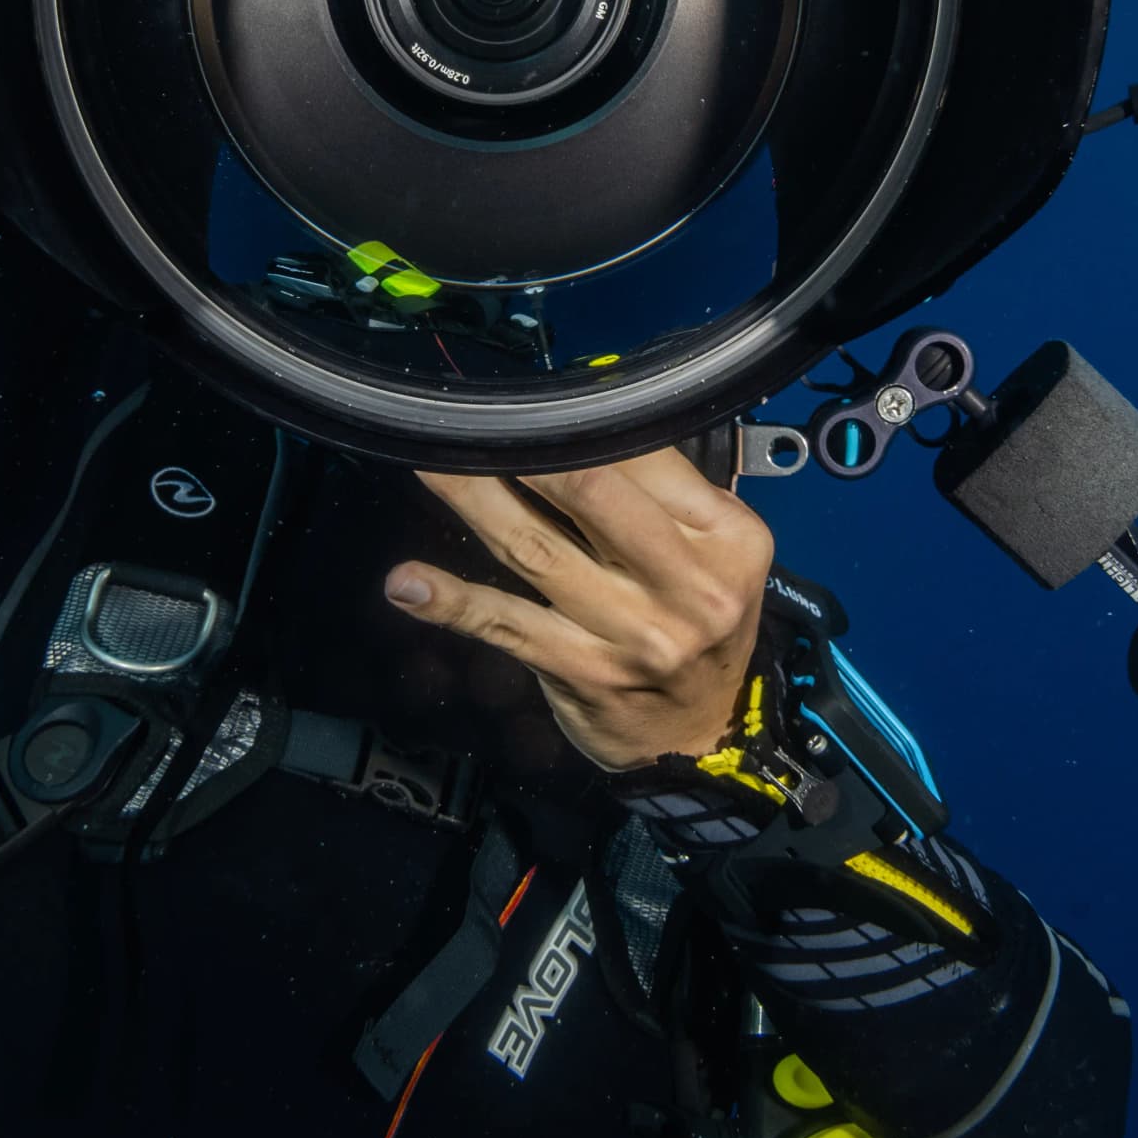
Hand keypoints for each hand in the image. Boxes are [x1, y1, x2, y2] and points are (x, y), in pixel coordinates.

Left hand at [385, 450, 773, 770]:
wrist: (701, 735)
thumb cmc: (699, 625)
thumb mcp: (715, 554)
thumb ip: (658, 493)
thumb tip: (575, 420)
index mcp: (729, 538)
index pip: (643, 455)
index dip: (579, 419)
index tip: (530, 402)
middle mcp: (688, 586)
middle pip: (588, 492)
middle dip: (519, 446)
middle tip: (465, 416)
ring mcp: (633, 634)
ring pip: (534, 547)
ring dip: (471, 499)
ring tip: (428, 462)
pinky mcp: (583, 672)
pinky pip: (507, 625)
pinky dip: (453, 602)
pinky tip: (408, 583)